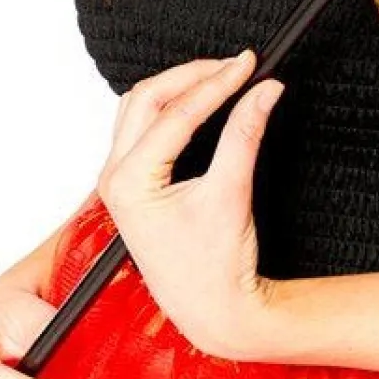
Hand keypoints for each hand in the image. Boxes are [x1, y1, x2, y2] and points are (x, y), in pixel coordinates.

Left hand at [96, 48, 284, 361]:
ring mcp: (120, 181)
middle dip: (193, 75)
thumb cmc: (214, 270)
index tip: (248, 63)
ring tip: (222, 76)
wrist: (212, 315)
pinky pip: (144, 129)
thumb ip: (246, 133)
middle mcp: (115, 178)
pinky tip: (202, 102)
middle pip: (147, 99)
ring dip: (179, 87)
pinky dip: (172, 108)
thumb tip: (264, 90)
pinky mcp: (134, 186)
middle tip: (236, 65)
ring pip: (140, 109)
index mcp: (129, 182)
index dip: (216, 81)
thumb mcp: (232, 193)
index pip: (176, 112)